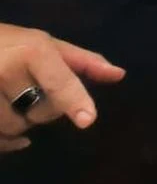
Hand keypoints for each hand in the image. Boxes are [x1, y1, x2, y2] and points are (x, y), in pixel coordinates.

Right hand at [0, 24, 124, 152]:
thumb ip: (82, 62)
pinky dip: (4, 140)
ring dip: (18, 122)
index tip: (87, 119)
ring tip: (8, 98)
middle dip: (42, 107)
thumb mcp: (45, 44)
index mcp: (32, 52)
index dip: (74, 100)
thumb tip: (119, 74)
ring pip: (15, 128)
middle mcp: (6, 71)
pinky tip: (3, 126)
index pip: (58, 82)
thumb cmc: (10, 43)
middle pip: (41, 112)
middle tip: (28, 88)